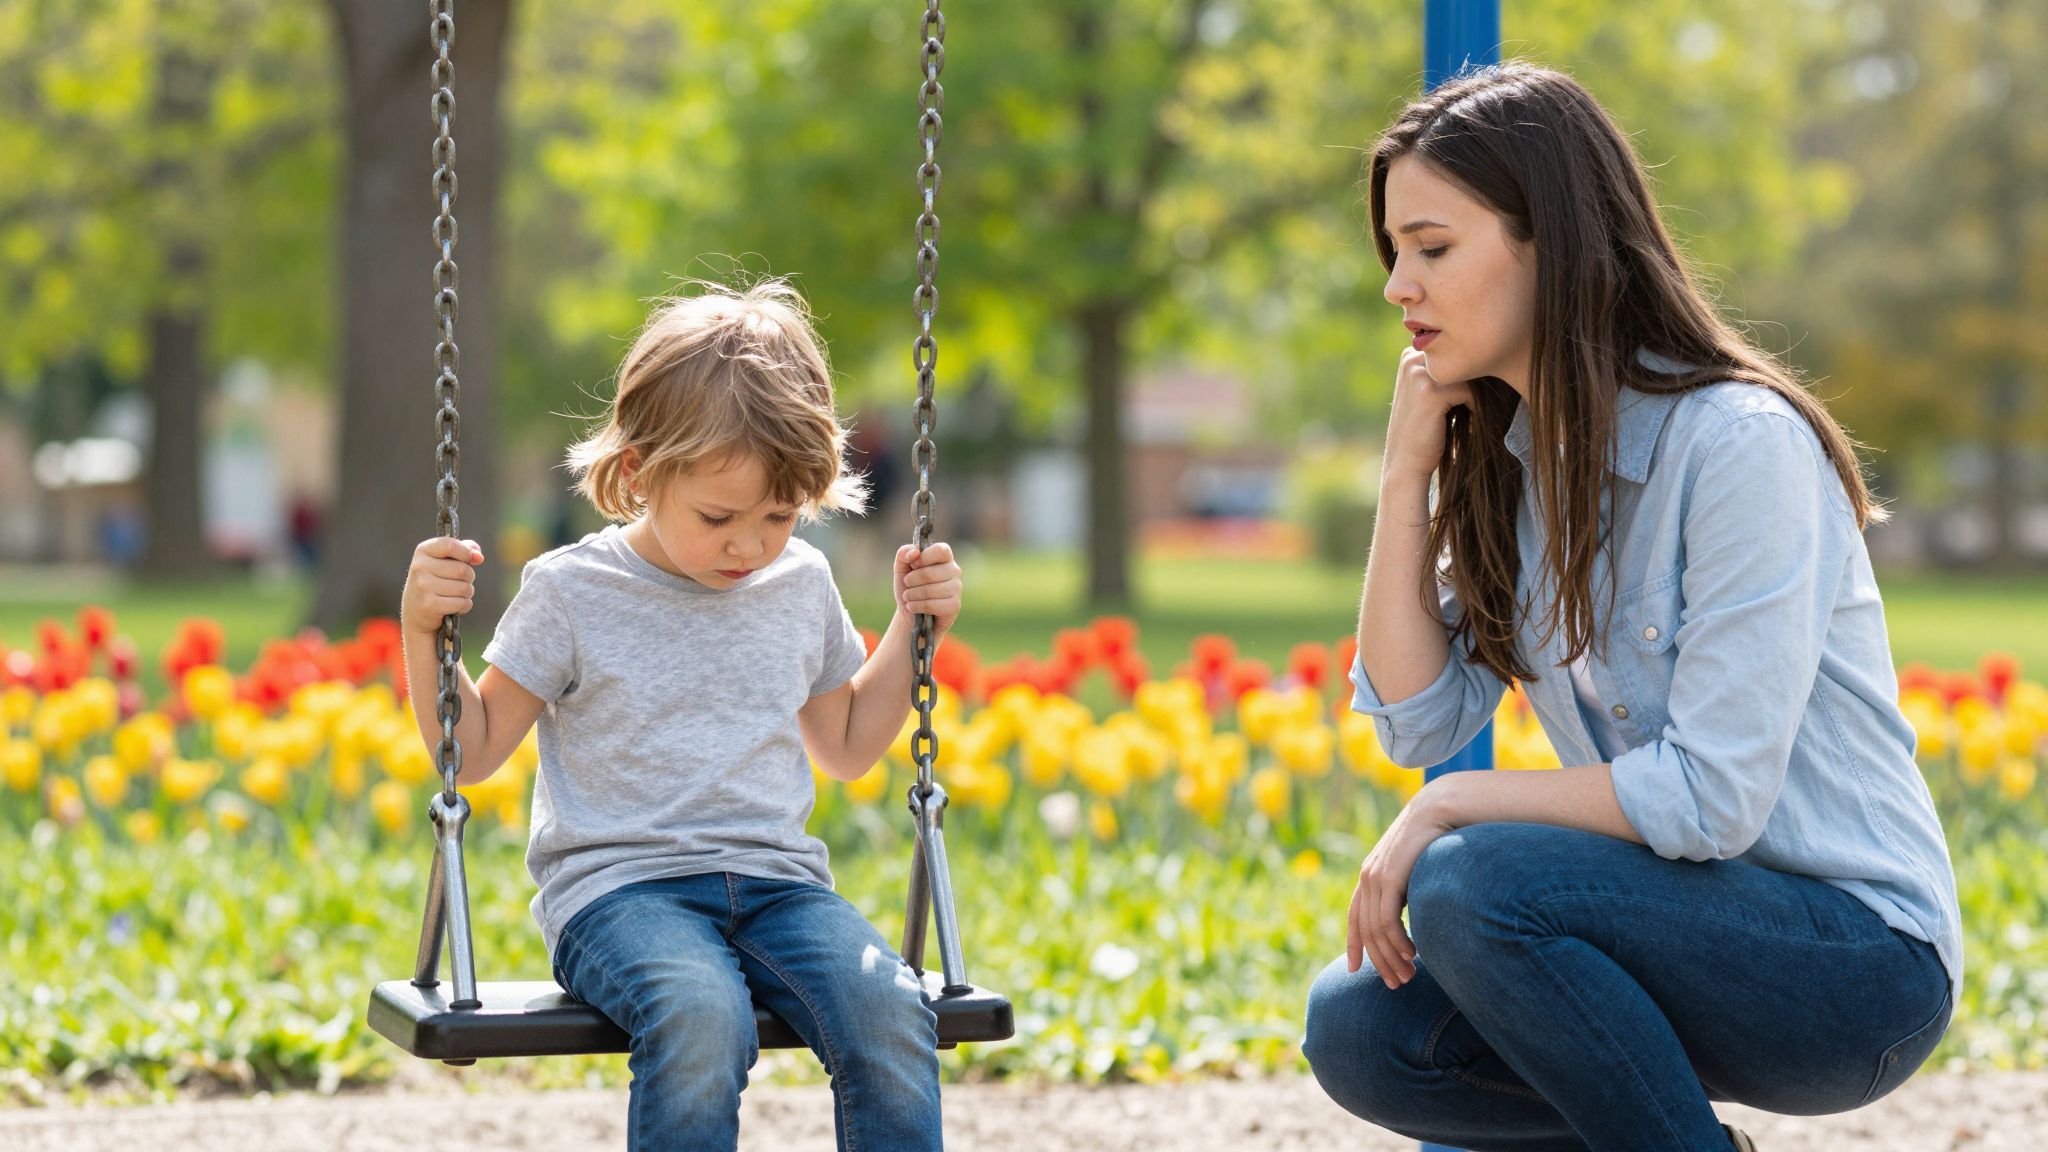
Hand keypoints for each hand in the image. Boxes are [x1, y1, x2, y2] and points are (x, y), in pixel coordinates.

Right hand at [403, 536, 483, 634]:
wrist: (415, 611)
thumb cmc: (435, 581)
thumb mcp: (444, 560)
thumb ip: (464, 549)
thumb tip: (478, 557)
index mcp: (423, 550)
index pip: (450, 545)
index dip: (466, 552)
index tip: (469, 559)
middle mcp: (420, 567)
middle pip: (463, 570)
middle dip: (469, 577)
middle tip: (458, 582)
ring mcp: (423, 586)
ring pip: (464, 588)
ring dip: (467, 593)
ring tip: (454, 594)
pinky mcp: (429, 605)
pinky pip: (462, 603)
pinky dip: (464, 606)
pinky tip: (452, 606)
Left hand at [894, 542, 961, 634]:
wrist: (910, 611)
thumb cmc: (909, 586)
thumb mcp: (901, 567)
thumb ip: (904, 553)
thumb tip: (915, 552)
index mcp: (944, 557)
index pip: (940, 550)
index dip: (924, 557)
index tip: (913, 565)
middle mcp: (954, 571)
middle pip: (931, 572)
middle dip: (912, 580)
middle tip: (907, 584)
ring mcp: (956, 589)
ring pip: (931, 590)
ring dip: (912, 594)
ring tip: (908, 597)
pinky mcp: (954, 606)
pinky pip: (933, 605)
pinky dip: (918, 606)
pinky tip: (913, 607)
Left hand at [1347, 779, 1459, 987]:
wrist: (1437, 811)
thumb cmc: (1434, 841)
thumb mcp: (1416, 871)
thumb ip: (1408, 891)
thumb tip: (1416, 914)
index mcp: (1370, 876)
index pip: (1356, 918)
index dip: (1353, 945)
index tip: (1355, 970)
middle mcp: (1367, 878)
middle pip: (1365, 931)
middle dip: (1379, 961)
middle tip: (1395, 984)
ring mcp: (1374, 878)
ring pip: (1375, 931)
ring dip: (1392, 958)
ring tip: (1408, 976)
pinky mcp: (1388, 879)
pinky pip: (1387, 922)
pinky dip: (1397, 944)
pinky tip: (1412, 955)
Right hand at [1382, 346, 1475, 484]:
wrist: (1406, 464)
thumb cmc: (1424, 432)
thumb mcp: (1431, 394)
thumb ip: (1448, 373)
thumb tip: (1490, 355)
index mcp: (1410, 355)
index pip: (1457, 353)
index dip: (1470, 374)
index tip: (1472, 397)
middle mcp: (1411, 358)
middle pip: (1464, 360)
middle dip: (1476, 383)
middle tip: (1476, 407)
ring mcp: (1418, 373)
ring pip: (1469, 375)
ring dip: (1477, 396)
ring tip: (1471, 415)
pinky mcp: (1430, 391)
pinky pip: (1470, 392)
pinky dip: (1474, 409)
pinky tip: (1466, 423)